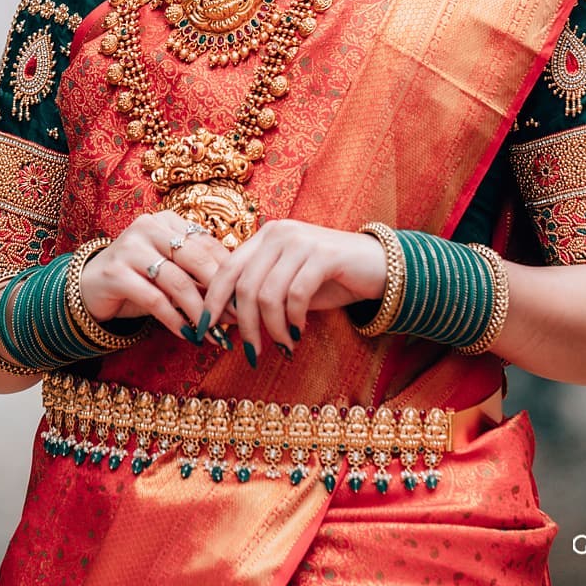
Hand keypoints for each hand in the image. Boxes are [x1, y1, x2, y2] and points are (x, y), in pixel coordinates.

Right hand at [79, 212, 232, 342]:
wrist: (89, 288)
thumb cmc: (139, 279)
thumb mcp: (171, 274)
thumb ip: (199, 281)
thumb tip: (237, 305)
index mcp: (167, 221)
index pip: (208, 244)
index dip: (229, 273)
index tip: (244, 300)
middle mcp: (149, 227)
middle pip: (196, 258)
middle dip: (219, 292)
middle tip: (235, 319)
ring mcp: (130, 248)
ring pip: (177, 281)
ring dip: (199, 311)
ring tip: (212, 332)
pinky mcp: (115, 272)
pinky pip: (154, 299)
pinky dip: (174, 319)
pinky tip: (187, 334)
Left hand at [200, 220, 386, 360]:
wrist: (380, 266)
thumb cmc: (330, 279)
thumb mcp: (288, 287)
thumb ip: (259, 296)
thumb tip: (222, 320)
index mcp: (265, 237)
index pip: (226, 268)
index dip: (213, 301)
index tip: (205, 332)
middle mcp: (279, 233)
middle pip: (244, 285)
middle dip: (244, 324)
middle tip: (250, 352)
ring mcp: (301, 241)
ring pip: (268, 294)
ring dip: (272, 328)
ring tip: (283, 345)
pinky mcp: (324, 254)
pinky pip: (296, 295)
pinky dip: (293, 320)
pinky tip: (299, 333)